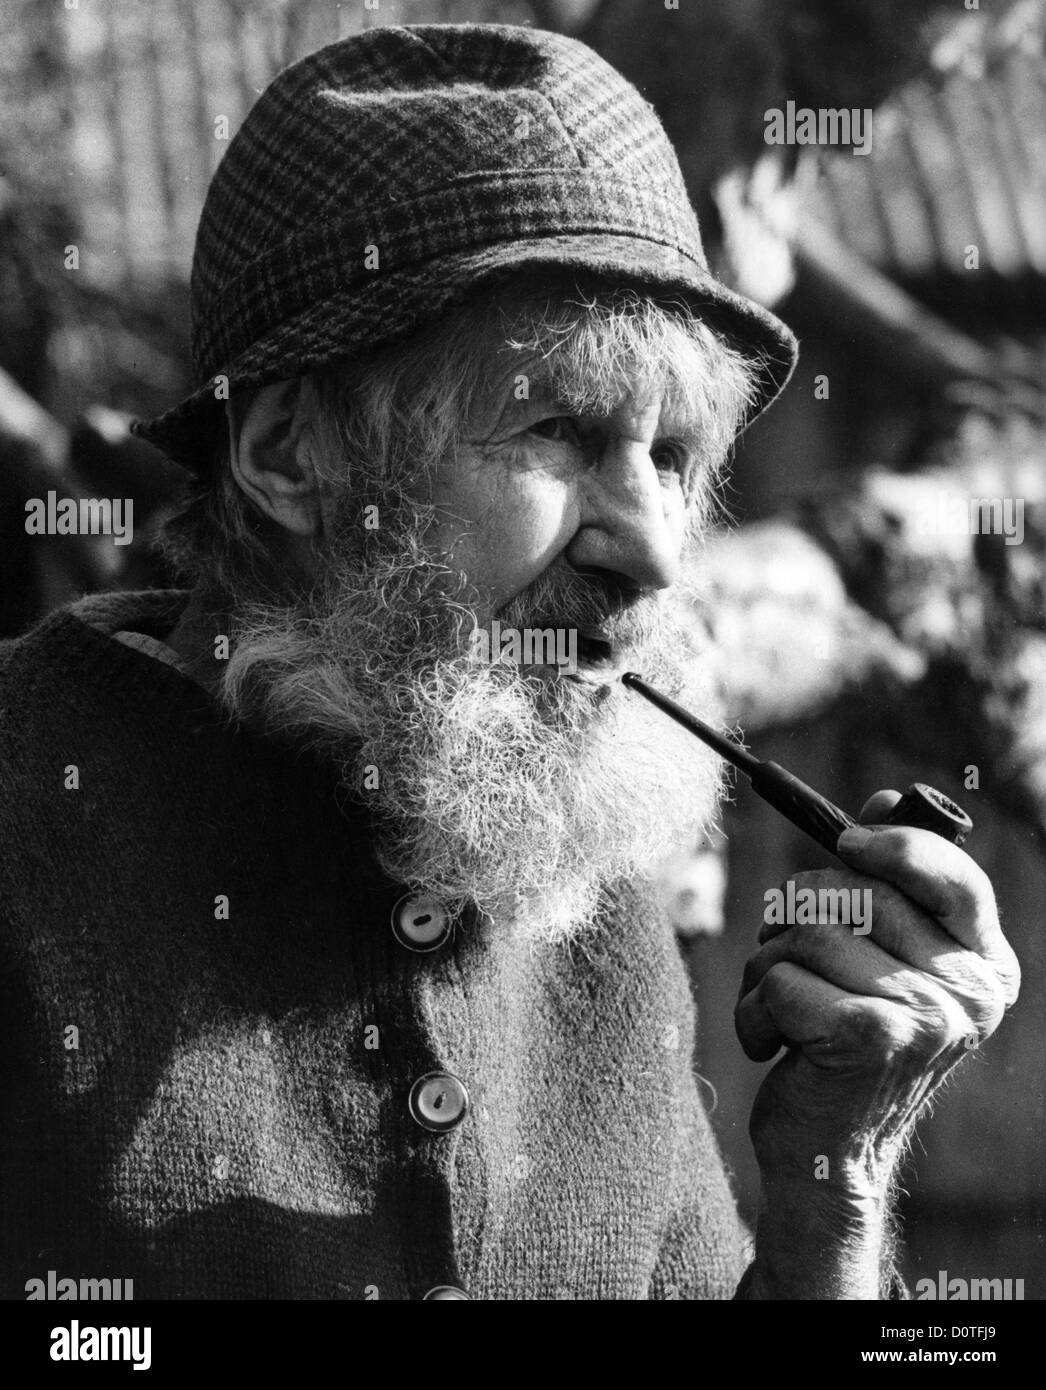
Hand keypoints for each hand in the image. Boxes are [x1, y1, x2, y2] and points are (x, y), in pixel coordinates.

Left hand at [736, 791, 1019, 1296]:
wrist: (832, 1156)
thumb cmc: (847, 1044)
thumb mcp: (882, 964)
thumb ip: (888, 884)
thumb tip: (882, 797)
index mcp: (984, 964)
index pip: (953, 873)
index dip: (896, 844)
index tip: (848, 841)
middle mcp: (968, 992)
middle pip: (853, 892)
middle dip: (797, 921)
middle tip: (796, 968)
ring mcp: (925, 1016)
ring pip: (806, 935)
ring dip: (768, 969)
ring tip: (786, 1015)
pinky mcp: (869, 1039)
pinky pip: (779, 980)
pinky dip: (754, 1011)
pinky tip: (773, 1048)